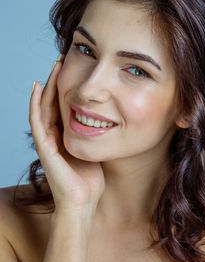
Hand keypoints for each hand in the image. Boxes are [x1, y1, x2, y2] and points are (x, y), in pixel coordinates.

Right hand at [29, 56, 104, 212]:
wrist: (83, 201)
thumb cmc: (91, 178)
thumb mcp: (97, 148)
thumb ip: (98, 133)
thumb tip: (112, 117)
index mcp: (66, 134)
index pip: (64, 105)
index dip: (68, 86)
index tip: (76, 68)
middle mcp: (54, 134)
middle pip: (53, 101)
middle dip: (58, 80)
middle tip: (64, 59)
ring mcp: (47, 140)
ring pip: (44, 106)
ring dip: (49, 85)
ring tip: (55, 66)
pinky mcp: (44, 146)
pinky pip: (37, 121)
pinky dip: (36, 103)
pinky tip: (39, 86)